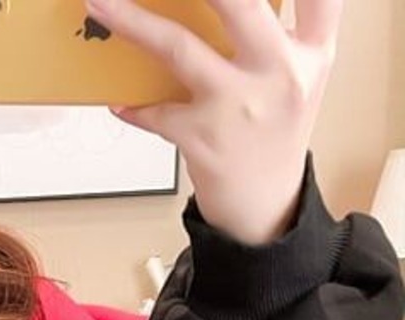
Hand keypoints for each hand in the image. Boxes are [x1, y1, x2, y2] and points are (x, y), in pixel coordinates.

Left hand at [84, 0, 341, 244]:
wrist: (265, 207)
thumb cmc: (272, 134)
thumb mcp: (296, 78)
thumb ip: (279, 34)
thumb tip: (219, 7)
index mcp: (311, 52)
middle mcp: (281, 73)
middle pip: (241, 4)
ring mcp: (239, 107)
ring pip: (179, 49)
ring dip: (132, 23)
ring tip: (99, 3)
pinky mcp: (202, 139)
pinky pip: (154, 113)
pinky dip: (134, 106)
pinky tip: (119, 102)